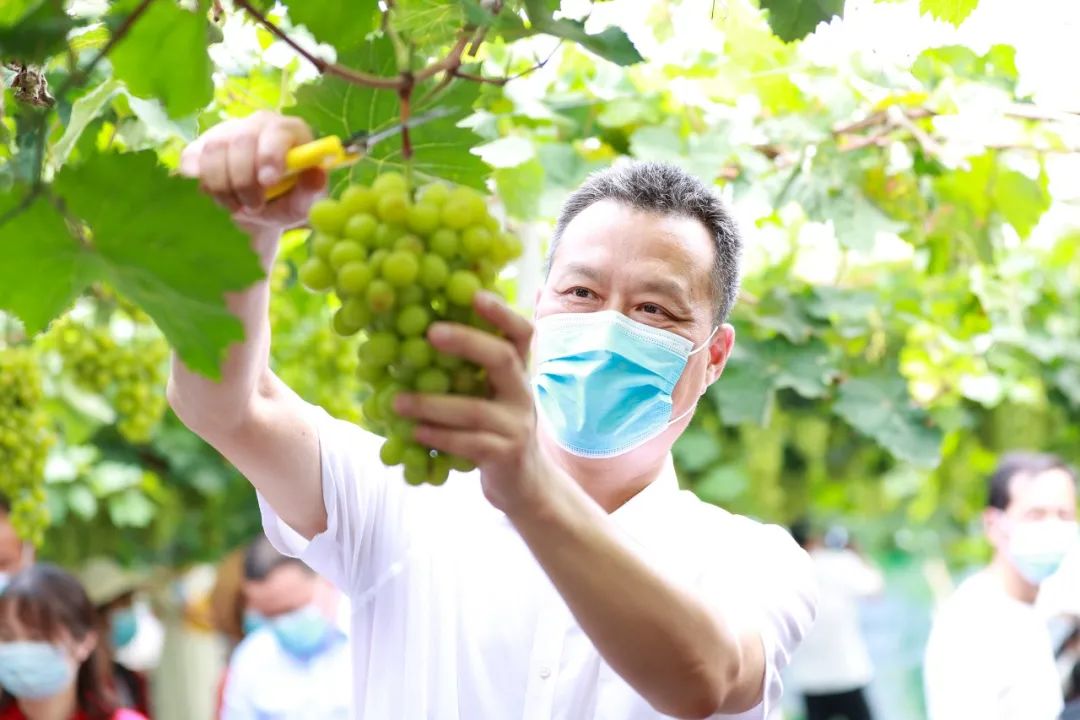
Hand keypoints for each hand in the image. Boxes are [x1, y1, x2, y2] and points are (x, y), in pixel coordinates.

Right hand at [179, 110, 326, 235]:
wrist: (264, 205)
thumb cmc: (289, 199)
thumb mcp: (305, 202)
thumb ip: (312, 189)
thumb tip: (317, 174)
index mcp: (291, 131)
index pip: (277, 133)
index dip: (270, 156)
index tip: (267, 182)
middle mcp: (260, 123)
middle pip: (241, 142)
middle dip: (243, 181)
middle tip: (252, 206)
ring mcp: (230, 130)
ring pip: (214, 150)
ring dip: (221, 185)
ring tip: (236, 205)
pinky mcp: (206, 142)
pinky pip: (193, 155)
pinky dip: (198, 176)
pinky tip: (208, 192)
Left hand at [393, 292, 561, 515]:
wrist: (524, 484)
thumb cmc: (493, 429)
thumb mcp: (489, 395)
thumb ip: (467, 370)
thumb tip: (413, 334)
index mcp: (517, 372)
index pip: (520, 333)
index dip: (501, 313)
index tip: (475, 294)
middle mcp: (522, 392)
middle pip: (503, 358)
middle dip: (467, 342)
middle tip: (430, 333)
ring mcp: (516, 425)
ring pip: (474, 408)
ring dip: (431, 403)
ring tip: (396, 401)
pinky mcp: (506, 455)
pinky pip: (468, 443)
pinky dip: (438, 436)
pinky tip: (414, 433)